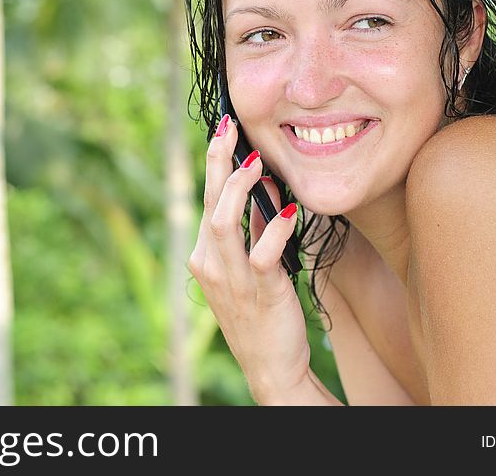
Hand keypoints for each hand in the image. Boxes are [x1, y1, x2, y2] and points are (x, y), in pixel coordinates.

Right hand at [188, 116, 310, 403]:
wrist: (271, 367)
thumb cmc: (262, 312)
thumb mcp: (252, 266)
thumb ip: (255, 229)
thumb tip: (268, 187)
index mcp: (205, 254)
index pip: (207, 199)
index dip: (215, 163)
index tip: (226, 131)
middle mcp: (210, 263)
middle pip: (210, 202)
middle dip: (218, 161)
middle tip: (231, 127)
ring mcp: (230, 279)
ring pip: (223, 223)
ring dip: (239, 189)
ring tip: (256, 162)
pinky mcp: (258, 292)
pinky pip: (261, 254)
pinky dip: (274, 229)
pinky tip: (289, 211)